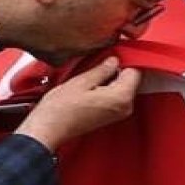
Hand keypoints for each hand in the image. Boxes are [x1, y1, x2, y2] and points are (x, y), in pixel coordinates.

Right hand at [15, 56, 141, 151]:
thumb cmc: (61, 108)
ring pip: (122, 87)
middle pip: (130, 79)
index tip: (109, 54)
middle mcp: (125, 107)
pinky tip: (90, 86)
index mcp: (121, 97)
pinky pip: (115, 96)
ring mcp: (118, 114)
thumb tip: (114, 60)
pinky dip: (106, 87)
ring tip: (90, 75)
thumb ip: (102, 69)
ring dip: (110, 78)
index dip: (123, 60)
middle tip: (97, 63)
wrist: (49, 130)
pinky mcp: (110, 116)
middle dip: (117, 69)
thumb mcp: (82, 81)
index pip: (135, 71)